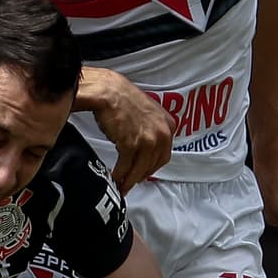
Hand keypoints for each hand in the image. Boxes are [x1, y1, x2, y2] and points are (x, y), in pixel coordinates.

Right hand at [77, 68, 173, 191]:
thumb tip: (145, 149)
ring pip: (140, 169)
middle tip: (131, 183)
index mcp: (168, 125)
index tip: (143, 173)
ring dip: (129, 180)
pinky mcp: (131, 144)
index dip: (152, 167)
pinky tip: (114, 177)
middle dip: (140, 176)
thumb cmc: (123, 99)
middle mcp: (162, 133)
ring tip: (121, 185)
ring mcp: (147, 140)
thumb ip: (151, 130)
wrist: (109, 92)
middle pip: (152, 165)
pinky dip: (119, 175)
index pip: (164, 155)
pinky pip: (126, 166)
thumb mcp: (147, 113)